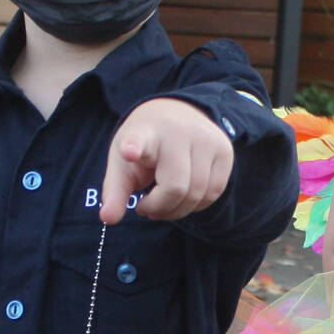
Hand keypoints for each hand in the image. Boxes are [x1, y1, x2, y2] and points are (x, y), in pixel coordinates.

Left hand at [99, 99, 233, 223]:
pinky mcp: (225, 150)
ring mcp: (207, 139)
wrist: (174, 114)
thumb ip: (115, 192)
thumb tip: (108, 219)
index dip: (134, 147)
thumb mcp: (122, 163)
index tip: (128, 151)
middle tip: (146, 205)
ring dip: (178, 209)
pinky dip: (197, 203)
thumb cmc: (144, 145)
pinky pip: (214, 192)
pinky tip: (184, 193)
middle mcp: (179, 131)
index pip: (139, 140)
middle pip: (176, 188)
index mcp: (145, 133)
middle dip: (159, 208)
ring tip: (163, 200)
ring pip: (197, 194)